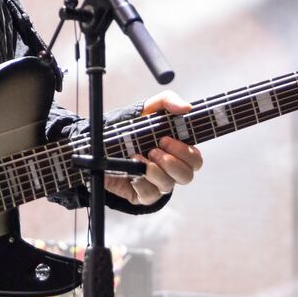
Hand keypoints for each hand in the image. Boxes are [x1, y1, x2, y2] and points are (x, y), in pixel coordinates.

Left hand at [104, 91, 203, 205]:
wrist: (101, 142)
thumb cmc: (131, 126)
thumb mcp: (148, 108)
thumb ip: (168, 101)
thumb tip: (186, 107)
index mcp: (178, 151)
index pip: (196, 159)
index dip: (185, 152)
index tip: (164, 139)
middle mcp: (171, 169)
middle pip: (187, 176)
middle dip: (171, 163)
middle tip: (153, 150)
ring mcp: (158, 183)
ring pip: (168, 186)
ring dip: (154, 171)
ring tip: (138, 158)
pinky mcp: (143, 195)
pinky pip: (149, 195)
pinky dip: (140, 182)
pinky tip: (132, 172)